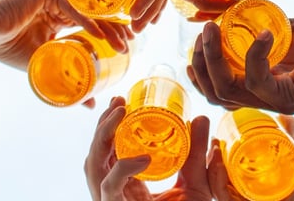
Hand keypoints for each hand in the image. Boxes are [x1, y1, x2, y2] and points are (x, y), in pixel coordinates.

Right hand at [0, 0, 131, 69]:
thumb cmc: (8, 48)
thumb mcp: (46, 65)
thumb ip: (68, 78)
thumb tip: (90, 104)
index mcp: (56, 15)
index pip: (89, 24)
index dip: (108, 35)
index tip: (125, 49)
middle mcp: (57, 1)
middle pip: (92, 15)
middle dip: (114, 30)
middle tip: (131, 46)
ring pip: (86, 11)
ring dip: (107, 28)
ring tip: (123, 44)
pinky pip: (71, 8)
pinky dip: (87, 22)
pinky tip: (101, 36)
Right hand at [85, 97, 212, 200]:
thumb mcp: (197, 183)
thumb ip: (195, 153)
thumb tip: (199, 117)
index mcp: (127, 186)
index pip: (109, 152)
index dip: (110, 126)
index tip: (122, 101)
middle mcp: (115, 194)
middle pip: (95, 155)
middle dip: (102, 126)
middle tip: (118, 102)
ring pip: (94, 167)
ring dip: (103, 137)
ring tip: (120, 114)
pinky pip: (111, 188)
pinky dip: (123, 169)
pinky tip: (142, 157)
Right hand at [187, 15, 293, 113]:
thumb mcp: (292, 30)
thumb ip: (266, 28)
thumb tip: (240, 13)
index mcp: (266, 84)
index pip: (220, 88)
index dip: (202, 69)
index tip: (196, 40)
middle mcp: (268, 97)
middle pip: (216, 93)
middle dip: (200, 64)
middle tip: (201, 34)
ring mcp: (278, 100)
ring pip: (227, 90)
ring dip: (213, 57)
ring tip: (212, 29)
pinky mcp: (291, 96)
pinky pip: (256, 79)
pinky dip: (253, 53)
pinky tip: (264, 32)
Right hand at [207, 115, 293, 200]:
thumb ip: (291, 130)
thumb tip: (282, 114)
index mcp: (257, 180)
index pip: (228, 171)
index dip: (216, 157)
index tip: (215, 138)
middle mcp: (251, 193)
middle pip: (219, 179)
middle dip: (208, 162)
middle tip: (212, 143)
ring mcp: (250, 200)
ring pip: (219, 189)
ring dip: (211, 170)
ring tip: (214, 150)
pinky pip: (227, 200)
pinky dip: (218, 184)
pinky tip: (218, 166)